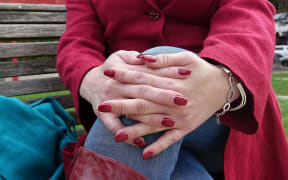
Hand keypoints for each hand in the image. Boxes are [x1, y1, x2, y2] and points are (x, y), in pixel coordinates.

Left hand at [98, 51, 239, 158]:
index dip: (125, 75)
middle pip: (143, 103)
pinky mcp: (186, 128)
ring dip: (135, 131)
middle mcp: (174, 101)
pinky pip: (171, 140)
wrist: (225, 87)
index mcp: (172, 82)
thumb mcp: (186, 58)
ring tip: (117, 135)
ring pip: (154, 125)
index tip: (108, 73)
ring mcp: (180, 117)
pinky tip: (145, 154)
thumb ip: (163, 59)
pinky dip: (158, 147)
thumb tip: (141, 59)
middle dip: (121, 104)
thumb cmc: (202, 70)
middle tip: (102, 106)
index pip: (143, 78)